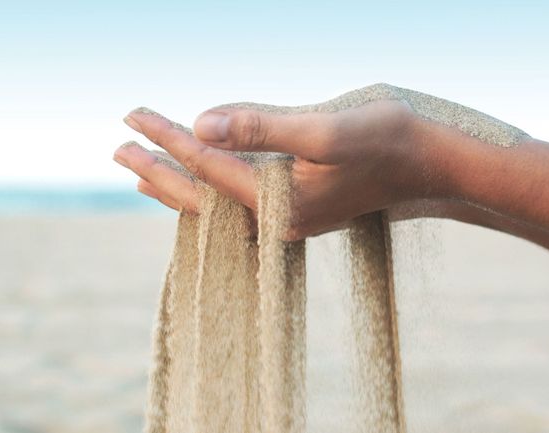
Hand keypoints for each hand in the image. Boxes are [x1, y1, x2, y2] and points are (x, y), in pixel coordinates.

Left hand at [113, 99, 443, 239]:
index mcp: (277, 203)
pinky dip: (207, 184)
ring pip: (214, 200)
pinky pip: (236, 198)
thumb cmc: (388, 141)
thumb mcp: (326, 129)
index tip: (132, 114)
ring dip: (176, 180)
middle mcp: (275, 218)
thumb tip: (201, 122)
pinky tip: (197, 176)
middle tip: (117, 146)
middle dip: (156, 169)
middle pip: (199, 196)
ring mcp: (285, 216)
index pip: (206, 166)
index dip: (167, 137)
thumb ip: (263, 126)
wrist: (431, 165)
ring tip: (140, 167)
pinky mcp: (296, 205)